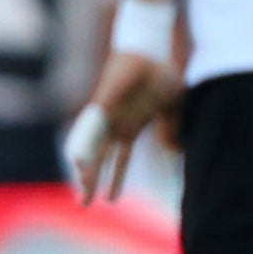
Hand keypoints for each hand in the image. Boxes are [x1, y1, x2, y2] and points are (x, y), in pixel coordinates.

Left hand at [66, 51, 181, 204]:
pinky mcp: (104, 102)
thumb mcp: (171, 108)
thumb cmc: (159, 74)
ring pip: (92, 147)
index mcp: (130, 128)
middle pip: (99, 159)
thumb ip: (170, 129)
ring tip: (81, 189)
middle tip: (84, 204)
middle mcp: (116, 124)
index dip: (115, 179)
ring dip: (86, 168)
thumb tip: (174, 151)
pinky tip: (77, 161)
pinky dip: (85, 143)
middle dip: (92, 181)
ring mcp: (107, 114)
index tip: (111, 199)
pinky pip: (91, 126)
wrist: (151, 49)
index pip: (118, 160)